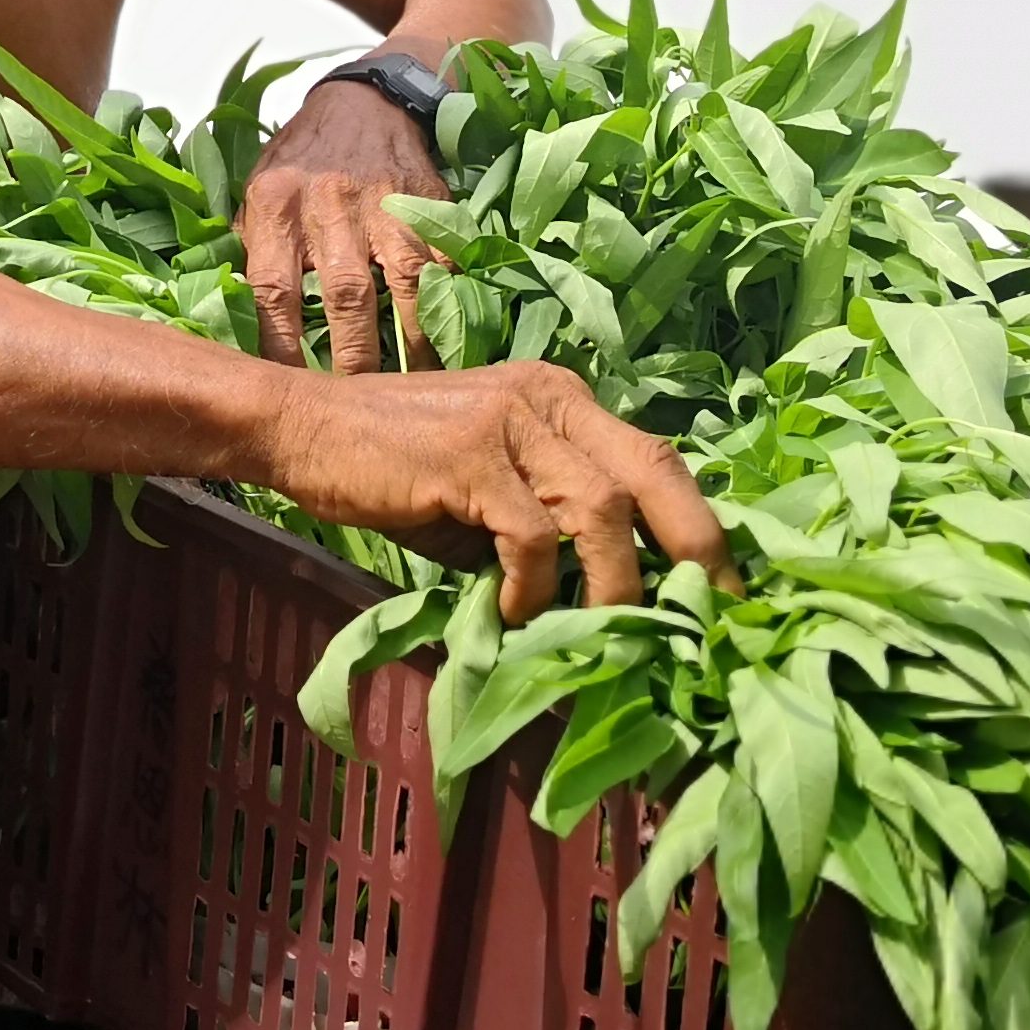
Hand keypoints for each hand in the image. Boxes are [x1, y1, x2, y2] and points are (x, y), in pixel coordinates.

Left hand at [239, 75, 448, 374]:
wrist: (367, 99)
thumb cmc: (303, 155)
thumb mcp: (258, 186)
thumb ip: (249, 243)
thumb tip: (230, 310)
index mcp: (276, 201)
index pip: (273, 286)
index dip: (280, 345)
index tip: (284, 391)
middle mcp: (329, 201)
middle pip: (343, 292)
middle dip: (350, 357)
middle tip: (353, 406)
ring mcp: (385, 202)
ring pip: (401, 281)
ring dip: (408, 343)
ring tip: (408, 390)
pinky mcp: (428, 205)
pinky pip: (441, 264)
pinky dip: (445, 308)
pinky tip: (446, 347)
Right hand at [267, 360, 737, 622]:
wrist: (305, 430)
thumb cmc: (395, 469)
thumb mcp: (488, 490)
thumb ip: (548, 525)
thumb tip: (606, 600)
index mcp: (564, 401)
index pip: (658, 458)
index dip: (701, 526)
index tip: (724, 593)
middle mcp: (550, 399)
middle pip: (655, 470)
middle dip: (696, 549)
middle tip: (709, 618)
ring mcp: (510, 422)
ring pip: (602, 507)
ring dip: (612, 582)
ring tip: (599, 630)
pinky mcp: (469, 455)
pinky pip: (529, 532)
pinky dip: (532, 584)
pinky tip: (509, 612)